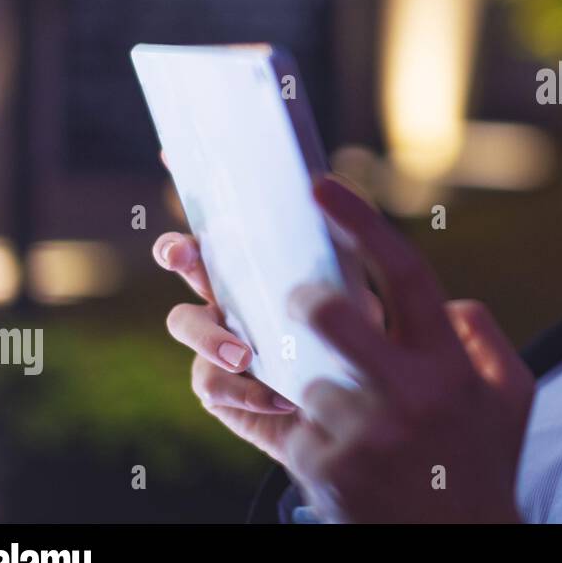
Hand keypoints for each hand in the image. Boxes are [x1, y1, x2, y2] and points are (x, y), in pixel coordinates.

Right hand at [154, 151, 385, 468]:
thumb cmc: (365, 338)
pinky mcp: (221, 388)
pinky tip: (279, 398)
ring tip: (246, 354)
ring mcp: (217, 339)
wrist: (363, 409)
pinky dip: (243, 391)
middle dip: (175, 249)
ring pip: (185, 323)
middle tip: (185, 252)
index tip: (174, 153)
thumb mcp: (371, 292)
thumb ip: (365, 259)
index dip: (190, 182)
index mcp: (259, 259)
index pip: (221, 214)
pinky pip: (209, 384)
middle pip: (183, 260)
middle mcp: (230, 293)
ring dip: (210, 335)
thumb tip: (387, 231)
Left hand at [283, 174, 533, 523]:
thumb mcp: (512, 396)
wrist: (460, 548)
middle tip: (304, 300)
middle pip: (333, 315)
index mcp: (452, 365)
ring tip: (349, 416)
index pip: (408, 275)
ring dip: (318, 386)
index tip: (324, 187)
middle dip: (308, 298)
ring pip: (307, 376)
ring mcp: (364, 435)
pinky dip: (309, 433)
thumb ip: (484, 335)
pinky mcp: (327, 472)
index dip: (363, 224)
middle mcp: (409, 395)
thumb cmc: (484, 465)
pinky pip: (294, 427)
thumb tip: (447, 300)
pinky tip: (341, 455)